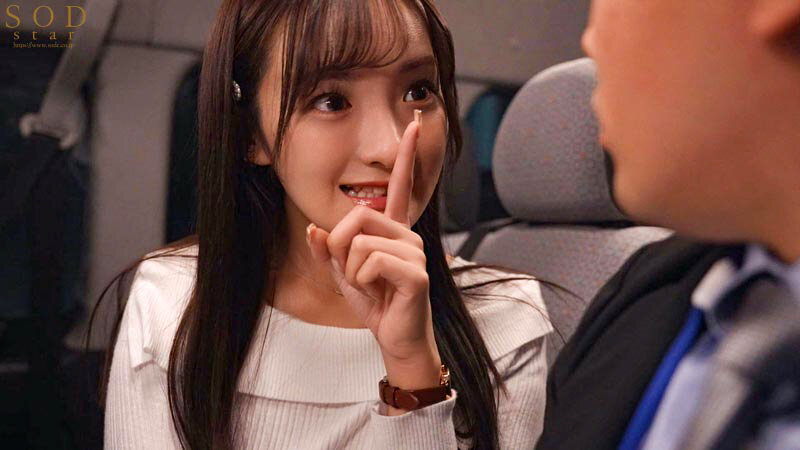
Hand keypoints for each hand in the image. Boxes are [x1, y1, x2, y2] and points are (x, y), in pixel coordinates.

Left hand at [306, 118, 442, 393]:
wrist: (396, 336)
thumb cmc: (375, 302)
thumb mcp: (342, 274)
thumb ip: (327, 251)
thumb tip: (314, 229)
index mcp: (393, 230)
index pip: (401, 185)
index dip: (408, 155)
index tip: (415, 123)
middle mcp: (407, 234)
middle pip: (358, 215)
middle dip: (340, 247)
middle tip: (352, 272)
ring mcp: (415, 252)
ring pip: (359, 243)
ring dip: (351, 270)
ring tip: (369, 286)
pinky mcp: (416, 273)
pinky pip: (369, 262)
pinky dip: (360, 281)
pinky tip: (377, 293)